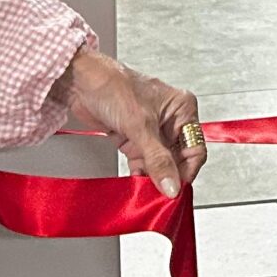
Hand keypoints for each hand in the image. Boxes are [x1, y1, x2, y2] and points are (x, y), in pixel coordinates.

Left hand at [55, 51, 205, 196]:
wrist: (80, 83)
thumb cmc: (113, 86)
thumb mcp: (140, 126)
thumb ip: (158, 159)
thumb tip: (172, 185)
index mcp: (182, 109)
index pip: (195, 148)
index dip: (187, 170)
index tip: (175, 189)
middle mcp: (170, 120)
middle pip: (179, 158)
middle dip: (169, 176)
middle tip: (160, 193)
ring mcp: (152, 130)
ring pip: (161, 162)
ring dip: (153, 177)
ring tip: (146, 189)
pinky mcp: (135, 137)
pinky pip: (144, 162)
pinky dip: (140, 172)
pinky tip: (136, 181)